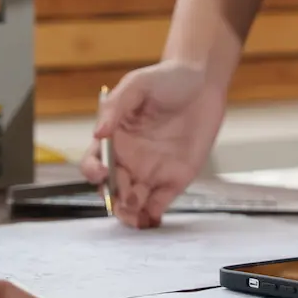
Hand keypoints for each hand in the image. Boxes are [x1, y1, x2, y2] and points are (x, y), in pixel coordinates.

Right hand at [80, 62, 227, 228]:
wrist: (204, 81)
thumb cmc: (167, 78)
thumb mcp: (137, 85)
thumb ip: (116, 106)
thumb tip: (98, 133)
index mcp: (115, 139)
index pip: (94, 163)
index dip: (94, 172)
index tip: (102, 173)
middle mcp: (129, 159)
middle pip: (112, 189)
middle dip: (115, 199)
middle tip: (127, 198)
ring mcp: (151, 171)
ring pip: (132, 203)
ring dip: (130, 214)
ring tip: (138, 214)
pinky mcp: (175, 179)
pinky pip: (159, 203)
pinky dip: (152, 216)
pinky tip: (152, 219)